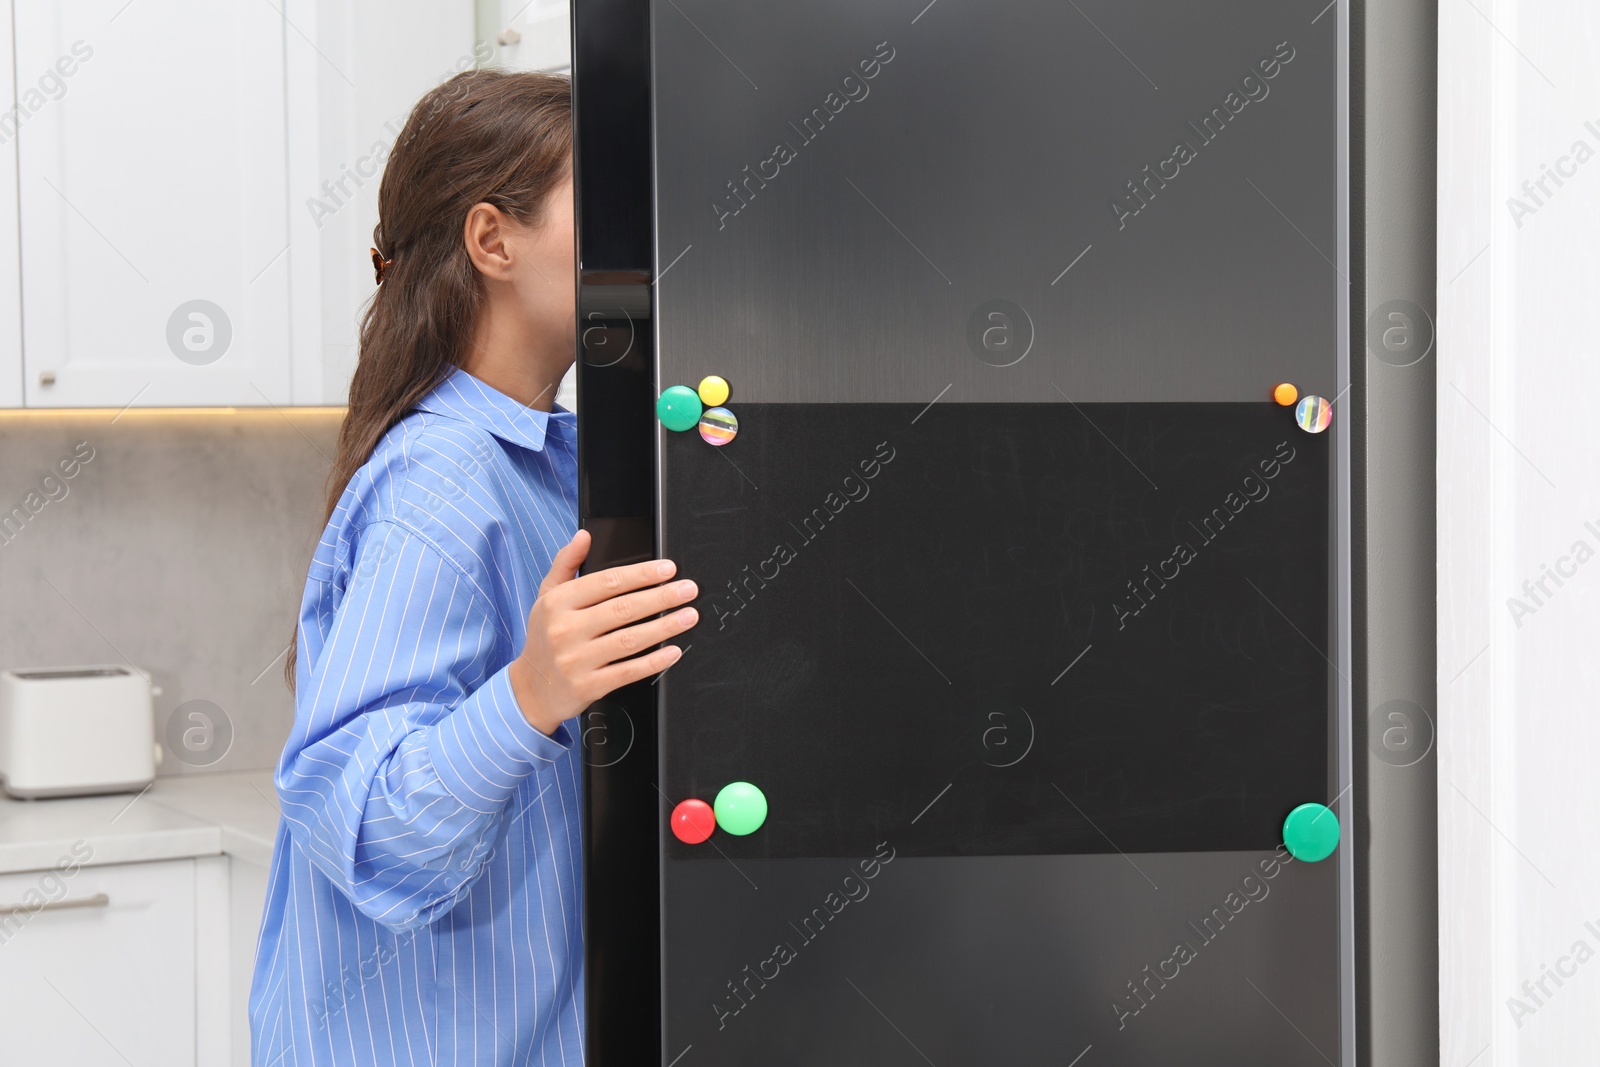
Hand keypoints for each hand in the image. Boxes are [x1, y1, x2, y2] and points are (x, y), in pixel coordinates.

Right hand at [508, 529, 697, 735]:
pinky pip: (628, 671)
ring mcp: (576, 660)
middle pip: (623, 609)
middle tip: (688, 590)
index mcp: (558, 603)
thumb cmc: (544, 638)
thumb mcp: (546, 596)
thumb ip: (566, 563)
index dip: (642, 574)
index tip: (668, 569)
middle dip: (661, 597)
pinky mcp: (588, 686)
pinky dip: (654, 662)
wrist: (531, 688)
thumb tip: (584, 536)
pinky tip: (673, 651)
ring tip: (689, 616)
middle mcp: (565, 630)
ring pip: (629, 640)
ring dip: (665, 627)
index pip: (607, 582)